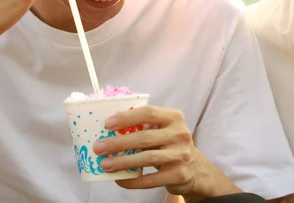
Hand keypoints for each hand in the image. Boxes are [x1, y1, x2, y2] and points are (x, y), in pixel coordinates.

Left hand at [92, 106, 239, 199]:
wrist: (194, 168)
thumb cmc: (170, 143)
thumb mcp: (163, 129)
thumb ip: (144, 126)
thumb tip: (109, 129)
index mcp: (174, 117)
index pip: (149, 112)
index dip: (127, 117)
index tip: (107, 124)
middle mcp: (180, 134)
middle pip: (145, 137)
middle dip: (118, 143)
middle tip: (99, 147)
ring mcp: (181, 155)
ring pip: (147, 158)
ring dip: (123, 162)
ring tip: (105, 164)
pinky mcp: (179, 174)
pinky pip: (151, 179)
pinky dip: (133, 181)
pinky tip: (120, 180)